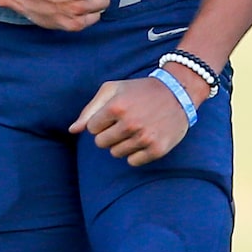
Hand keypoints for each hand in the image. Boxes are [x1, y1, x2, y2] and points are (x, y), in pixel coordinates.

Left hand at [70, 76, 190, 165]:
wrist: (178, 92)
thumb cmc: (139, 90)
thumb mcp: (113, 89)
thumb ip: (89, 110)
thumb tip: (73, 130)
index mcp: (116, 107)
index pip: (91, 129)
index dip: (100, 122)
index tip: (113, 115)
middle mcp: (130, 123)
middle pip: (101, 143)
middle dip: (108, 134)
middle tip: (124, 123)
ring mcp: (145, 137)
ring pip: (115, 153)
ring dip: (121, 144)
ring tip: (134, 129)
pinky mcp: (158, 149)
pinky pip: (133, 162)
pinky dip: (135, 153)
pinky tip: (143, 139)